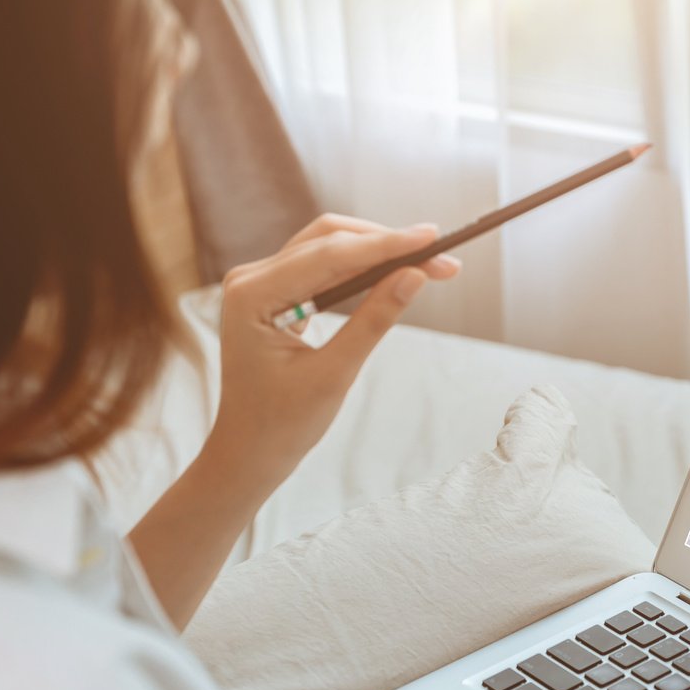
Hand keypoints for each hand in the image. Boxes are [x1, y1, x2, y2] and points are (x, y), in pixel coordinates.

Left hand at [208, 214, 460, 489]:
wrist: (249, 452)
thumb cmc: (283, 423)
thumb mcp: (335, 374)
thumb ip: (374, 320)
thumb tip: (415, 276)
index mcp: (252, 295)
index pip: (330, 256)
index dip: (385, 244)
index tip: (433, 238)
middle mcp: (249, 278)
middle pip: (328, 239)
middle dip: (386, 245)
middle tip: (440, 256)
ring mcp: (258, 283)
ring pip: (327, 247)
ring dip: (376, 252)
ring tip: (426, 262)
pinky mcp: (272, 293)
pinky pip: (320, 267)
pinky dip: (359, 268)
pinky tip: (393, 271)